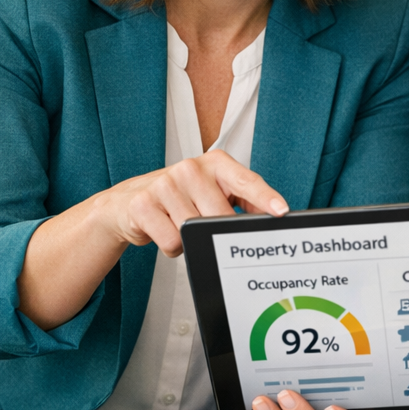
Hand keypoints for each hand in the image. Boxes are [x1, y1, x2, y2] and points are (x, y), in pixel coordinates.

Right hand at [100, 148, 288, 256]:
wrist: (128, 201)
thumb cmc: (179, 196)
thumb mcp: (213, 190)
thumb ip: (243, 200)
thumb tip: (272, 216)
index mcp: (215, 163)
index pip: (246, 181)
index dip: (265, 198)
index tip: (281, 211)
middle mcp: (191, 168)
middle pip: (220, 216)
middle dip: (216, 231)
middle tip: (202, 223)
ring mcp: (166, 184)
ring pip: (194, 231)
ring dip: (191, 239)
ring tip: (179, 223)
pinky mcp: (144, 204)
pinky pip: (173, 241)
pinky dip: (172, 246)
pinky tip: (164, 229)